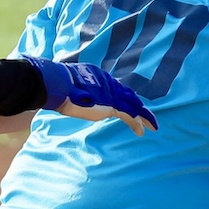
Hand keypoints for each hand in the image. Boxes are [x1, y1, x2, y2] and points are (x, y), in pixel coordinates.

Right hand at [24, 57, 158, 135]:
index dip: (123, 96)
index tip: (128, 103)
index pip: (114, 87)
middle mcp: (107, 82)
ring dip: (143, 116)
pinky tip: (142, 132)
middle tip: (147, 114)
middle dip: (138, 105)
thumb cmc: (56, 85)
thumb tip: (58, 93)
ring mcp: (111, 93)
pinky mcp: (111, 105)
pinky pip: (130, 115)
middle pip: (128, 94)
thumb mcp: (66, 87)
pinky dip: (137, 123)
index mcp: (97, 76)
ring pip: (133, 105)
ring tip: (152, 126)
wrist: (58, 84)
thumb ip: (71, 90)